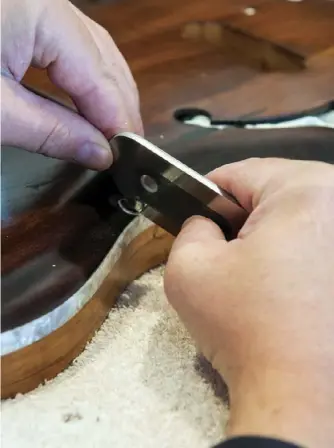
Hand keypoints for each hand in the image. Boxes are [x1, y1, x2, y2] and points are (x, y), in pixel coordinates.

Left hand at [1, 0, 142, 169]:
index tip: (130, 154)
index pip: (98, 75)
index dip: (118, 119)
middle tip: (129, 147)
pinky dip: (86, 78)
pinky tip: (91, 102)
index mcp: (41, 14)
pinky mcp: (23, 14)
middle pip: (103, 58)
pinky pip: (70, 47)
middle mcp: (46, 2)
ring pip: (92, 50)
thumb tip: (100, 154)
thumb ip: (50, 131)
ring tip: (117, 130)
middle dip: (120, 106)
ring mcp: (35, 5)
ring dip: (108, 93)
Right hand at [164, 158, 333, 447]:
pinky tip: (282, 289)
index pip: (236, 174)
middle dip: (239, 221)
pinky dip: (293, 258)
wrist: (303, 397)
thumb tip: (204, 221)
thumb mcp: (189, 268)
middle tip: (225, 257)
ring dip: (267, 240)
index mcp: (305, 189)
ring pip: (293, 218)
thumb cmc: (246, 326)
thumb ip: (188, 227)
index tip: (194, 224)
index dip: (204, 198)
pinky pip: (315, 243)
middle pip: (270, 194)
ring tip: (254, 277)